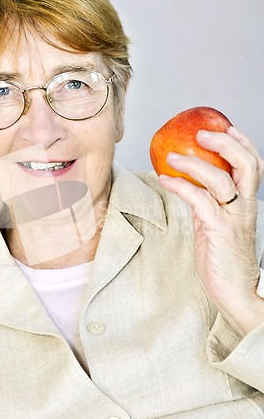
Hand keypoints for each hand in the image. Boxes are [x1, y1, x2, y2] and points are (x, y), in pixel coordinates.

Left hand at [158, 125, 263, 335]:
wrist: (236, 292)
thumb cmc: (224, 259)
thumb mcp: (217, 225)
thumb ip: (209, 205)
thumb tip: (188, 187)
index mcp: (246, 203)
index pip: (252, 165)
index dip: (242, 143)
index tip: (226, 127)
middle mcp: (244, 207)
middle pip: (246, 164)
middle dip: (224, 143)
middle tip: (200, 133)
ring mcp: (233, 218)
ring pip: (221, 179)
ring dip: (194, 163)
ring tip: (172, 155)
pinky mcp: (219, 231)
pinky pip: (199, 201)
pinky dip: (180, 186)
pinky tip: (165, 180)